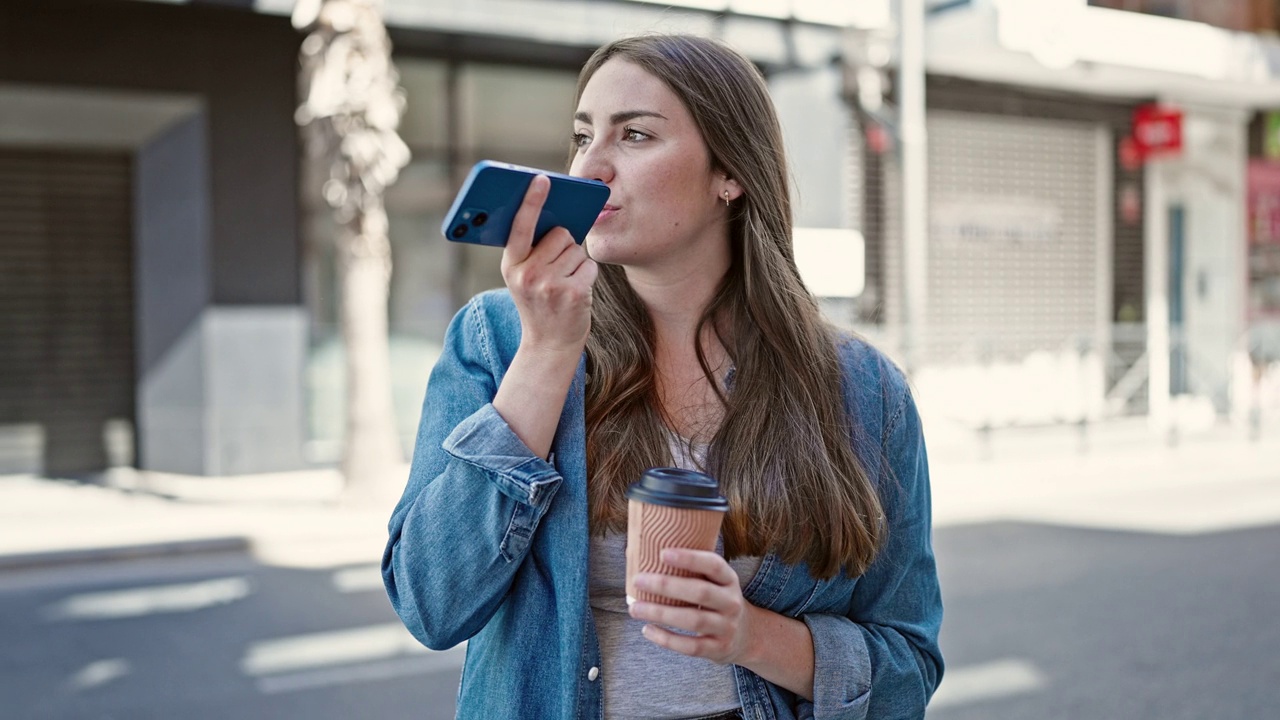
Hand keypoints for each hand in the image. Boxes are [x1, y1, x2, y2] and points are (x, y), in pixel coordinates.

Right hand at [500, 175, 598, 354]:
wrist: (549, 345)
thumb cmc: (539, 303)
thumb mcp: (523, 277)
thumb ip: (530, 250)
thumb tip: (556, 216)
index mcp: (511, 265)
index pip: (520, 226)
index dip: (531, 200)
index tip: (540, 179)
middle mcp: (527, 274)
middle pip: (560, 234)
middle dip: (563, 246)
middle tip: (555, 271)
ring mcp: (550, 285)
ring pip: (577, 249)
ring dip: (576, 262)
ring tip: (564, 283)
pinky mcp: (573, 294)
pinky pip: (589, 266)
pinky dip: (587, 276)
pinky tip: (576, 292)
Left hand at [628, 548, 754, 665]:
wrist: (746, 637)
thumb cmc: (716, 601)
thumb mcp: (714, 583)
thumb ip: (689, 571)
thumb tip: (639, 554)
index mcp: (729, 580)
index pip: (713, 565)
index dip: (690, 558)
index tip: (663, 553)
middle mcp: (731, 602)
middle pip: (700, 592)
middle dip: (666, 586)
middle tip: (638, 580)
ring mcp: (726, 627)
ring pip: (693, 620)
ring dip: (661, 614)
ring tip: (635, 609)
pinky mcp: (718, 649)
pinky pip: (690, 646)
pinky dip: (667, 639)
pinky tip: (647, 630)